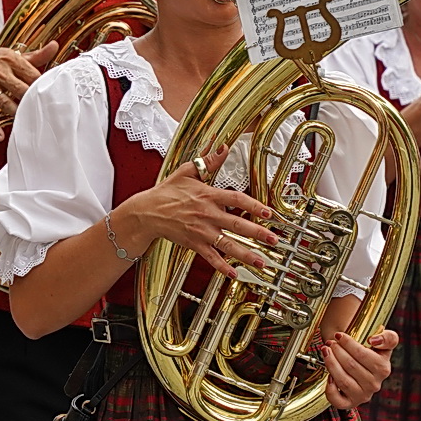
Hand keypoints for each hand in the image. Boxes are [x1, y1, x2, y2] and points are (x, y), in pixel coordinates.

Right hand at [0, 41, 57, 138]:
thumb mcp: (13, 56)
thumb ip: (36, 55)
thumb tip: (54, 46)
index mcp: (11, 60)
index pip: (32, 75)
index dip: (41, 86)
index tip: (48, 95)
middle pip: (20, 89)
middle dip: (30, 101)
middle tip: (40, 110)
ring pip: (5, 102)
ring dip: (16, 113)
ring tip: (25, 121)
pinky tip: (0, 135)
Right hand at [116, 145, 279, 278]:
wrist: (146, 212)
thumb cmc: (166, 192)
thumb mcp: (187, 171)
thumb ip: (208, 161)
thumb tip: (223, 148)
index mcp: (207, 195)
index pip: (236, 199)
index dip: (254, 206)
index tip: (268, 212)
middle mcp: (207, 214)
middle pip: (237, 225)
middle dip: (258, 233)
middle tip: (274, 240)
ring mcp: (201, 231)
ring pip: (227, 244)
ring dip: (246, 254)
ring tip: (262, 261)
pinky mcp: (193, 243)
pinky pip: (210, 257)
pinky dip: (221, 266)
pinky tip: (233, 273)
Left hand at [322, 328, 397, 408]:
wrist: (360, 364)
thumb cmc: (371, 352)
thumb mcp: (384, 341)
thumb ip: (388, 338)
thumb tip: (374, 340)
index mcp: (383, 369)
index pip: (362, 355)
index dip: (348, 344)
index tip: (339, 335)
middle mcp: (374, 384)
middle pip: (351, 366)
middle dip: (337, 351)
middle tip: (330, 343)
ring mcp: (362, 395)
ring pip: (343, 381)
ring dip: (331, 364)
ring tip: (326, 352)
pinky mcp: (350, 402)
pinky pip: (338, 401)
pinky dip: (330, 389)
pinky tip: (328, 376)